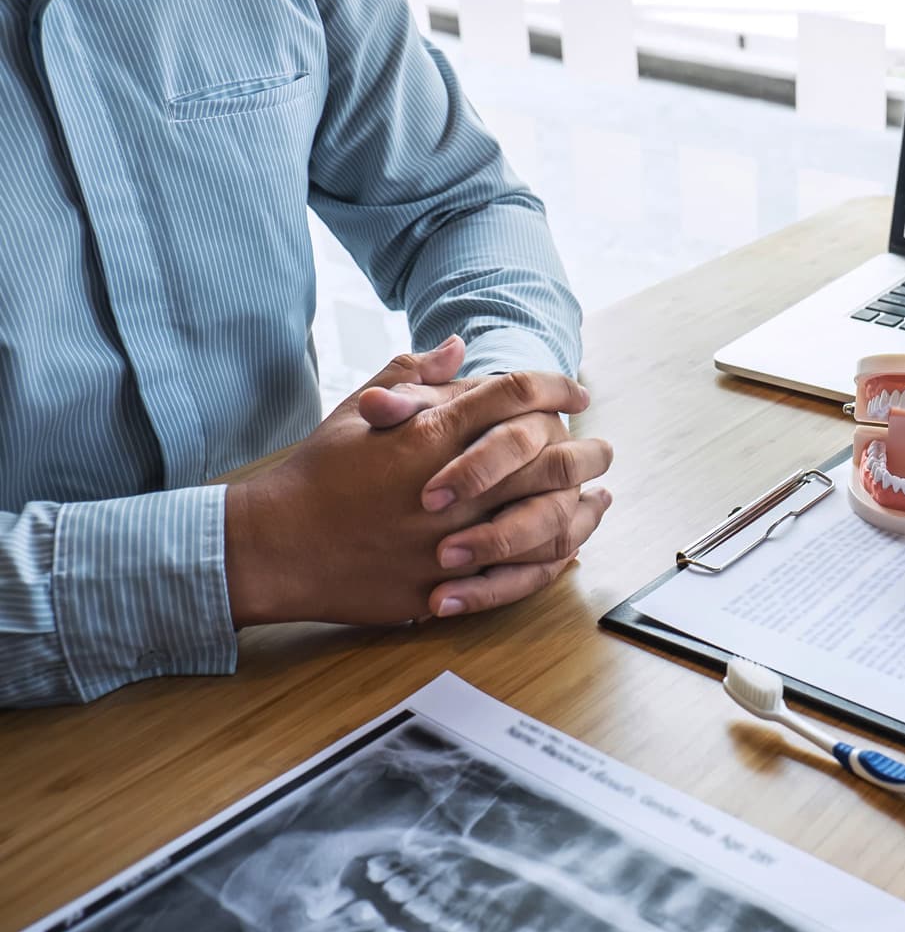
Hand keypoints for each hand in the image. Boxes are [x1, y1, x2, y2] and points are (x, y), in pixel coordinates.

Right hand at [224, 340, 603, 624]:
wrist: (274, 546)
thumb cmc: (315, 475)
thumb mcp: (357, 412)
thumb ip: (412, 374)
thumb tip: (458, 345)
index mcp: (430, 436)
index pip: (514, 396)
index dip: (555, 386)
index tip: (577, 390)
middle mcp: (450, 488)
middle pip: (547, 460)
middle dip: (586, 451)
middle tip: (603, 448)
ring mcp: (450, 542)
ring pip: (545, 523)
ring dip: (580, 509)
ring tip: (598, 497)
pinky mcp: (444, 587)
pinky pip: (518, 577)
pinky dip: (551, 562)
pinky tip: (568, 549)